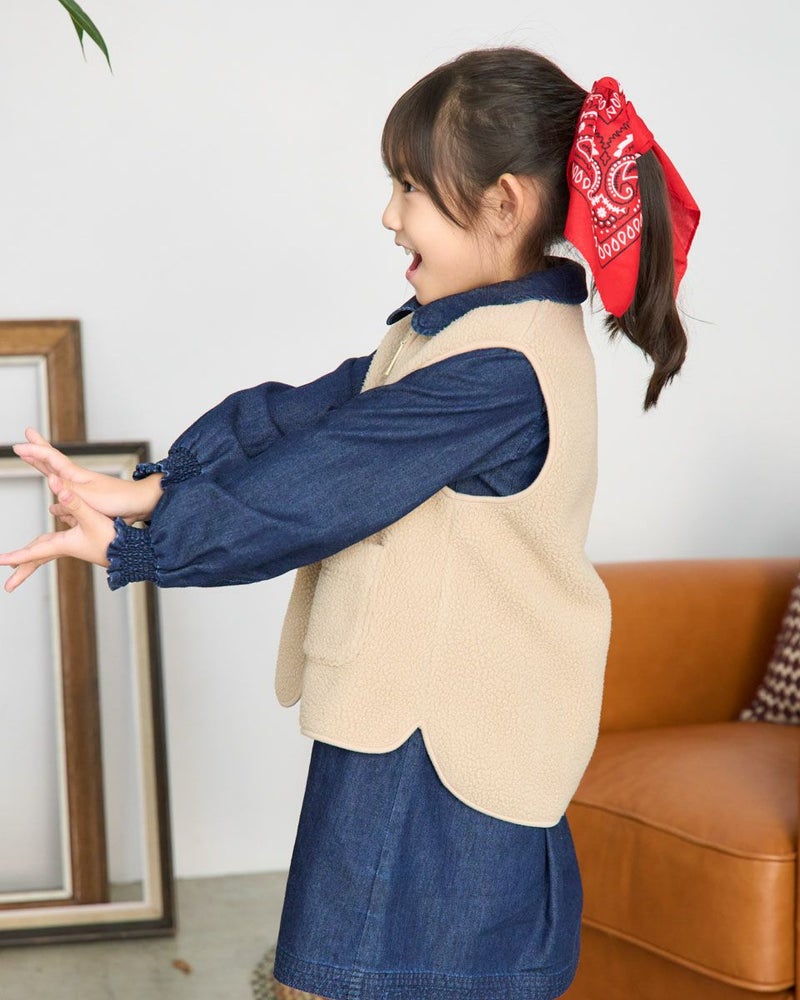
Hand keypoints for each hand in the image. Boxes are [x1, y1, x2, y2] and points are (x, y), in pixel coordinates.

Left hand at [0, 489, 116, 592]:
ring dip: (32, 557)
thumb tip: (54, 486)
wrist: (134, 551)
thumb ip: (74, 502)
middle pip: (37, 559)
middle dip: (22, 568)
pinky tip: (50, 539)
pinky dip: (48, 544)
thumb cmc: (114, 538)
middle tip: (9, 585)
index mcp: (64, 545)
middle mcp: (66, 548)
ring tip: (20, 564)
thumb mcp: (92, 518)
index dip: (14, 557)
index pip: (33, 554)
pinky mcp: (82, 543)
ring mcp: (74, 547)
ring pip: (46, 552)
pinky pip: (57, 544)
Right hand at [13, 428, 162, 523]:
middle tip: (27, 434)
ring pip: (58, 474)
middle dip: (38, 449)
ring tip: (35, 458)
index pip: (51, 459)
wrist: (141, 505)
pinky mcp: (89, 499)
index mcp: (77, 476)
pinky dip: (57, 488)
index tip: (18, 446)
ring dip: (45, 465)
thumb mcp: (89, 497)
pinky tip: (56, 493)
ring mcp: (84, 487)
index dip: (35, 452)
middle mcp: (78, 479)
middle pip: (53, 460)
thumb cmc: (119, 501)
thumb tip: (49, 479)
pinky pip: (66, 491)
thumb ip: (68, 490)